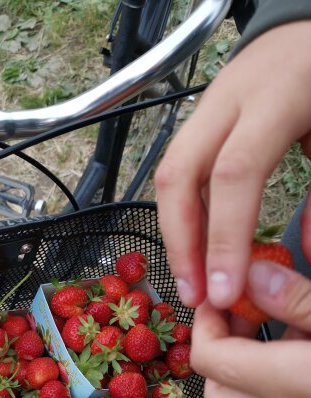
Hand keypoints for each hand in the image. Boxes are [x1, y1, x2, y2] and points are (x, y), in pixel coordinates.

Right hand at [155, 21, 310, 309]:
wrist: (309, 33)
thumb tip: (304, 252)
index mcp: (277, 96)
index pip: (235, 173)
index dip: (223, 238)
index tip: (222, 293)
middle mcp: (230, 100)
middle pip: (179, 175)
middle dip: (179, 243)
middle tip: (192, 295)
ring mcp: (208, 109)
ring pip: (170, 177)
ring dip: (175, 235)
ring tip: (191, 282)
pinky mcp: (200, 123)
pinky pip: (180, 175)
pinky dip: (183, 217)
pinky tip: (196, 249)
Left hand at [190, 260, 310, 397]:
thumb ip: (295, 299)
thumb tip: (253, 274)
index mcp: (288, 383)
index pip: (209, 356)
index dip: (206, 320)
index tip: (222, 293)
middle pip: (218, 391)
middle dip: (220, 348)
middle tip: (244, 313)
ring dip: (248, 368)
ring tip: (279, 325)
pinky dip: (275, 383)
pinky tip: (303, 352)